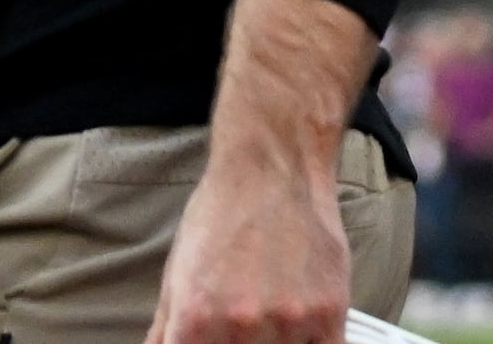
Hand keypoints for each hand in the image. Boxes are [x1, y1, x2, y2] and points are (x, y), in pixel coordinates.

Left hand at [146, 146, 348, 343]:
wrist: (274, 166)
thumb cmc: (223, 215)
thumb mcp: (176, 277)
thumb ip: (163, 334)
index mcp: (194, 322)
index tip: (214, 339)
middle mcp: (239, 327)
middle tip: (242, 328)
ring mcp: (288, 320)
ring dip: (276, 342)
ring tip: (272, 317)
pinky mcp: (328, 310)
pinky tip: (303, 333)